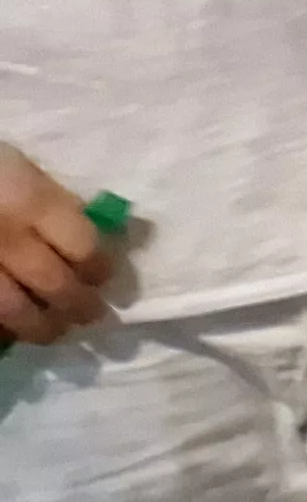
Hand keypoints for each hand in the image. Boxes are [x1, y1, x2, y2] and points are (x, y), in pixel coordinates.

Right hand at [0, 141, 115, 346]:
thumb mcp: (22, 170)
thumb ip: (52, 204)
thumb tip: (89, 238)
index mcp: (32, 202)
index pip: (84, 247)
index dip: (99, 268)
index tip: (102, 277)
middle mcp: (8, 238)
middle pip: (55, 284)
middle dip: (78, 305)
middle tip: (89, 314)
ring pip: (13, 310)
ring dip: (40, 327)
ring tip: (52, 332)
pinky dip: (0, 328)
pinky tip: (9, 331)